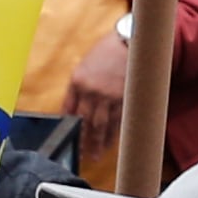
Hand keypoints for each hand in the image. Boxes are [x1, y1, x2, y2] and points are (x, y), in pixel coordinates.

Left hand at [63, 32, 126, 154]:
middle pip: (83, 122)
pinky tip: (110, 143)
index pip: (68, 110)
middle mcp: (90, 91)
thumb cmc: (107, 51)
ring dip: (97, 143)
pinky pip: (116, 122)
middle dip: (81, 141)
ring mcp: (107, 96)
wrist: (129, 41)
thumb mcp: (86, 65)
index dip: (68, 126)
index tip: (68, 138)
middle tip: (80, 155)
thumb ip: (79, 86)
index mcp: (77, 81)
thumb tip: (74, 109)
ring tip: (95, 156)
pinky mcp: (123, 99)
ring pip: (100, 126)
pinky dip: (112, 134)